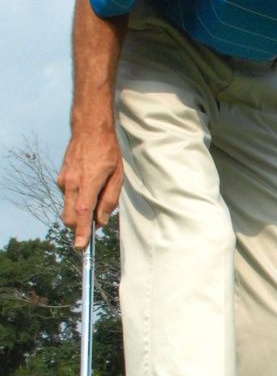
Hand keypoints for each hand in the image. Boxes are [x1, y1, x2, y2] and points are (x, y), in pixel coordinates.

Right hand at [57, 126, 123, 247]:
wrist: (89, 128)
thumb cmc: (107, 151)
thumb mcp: (117, 176)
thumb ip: (109, 200)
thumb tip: (101, 221)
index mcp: (88, 183)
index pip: (83, 214)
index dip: (82, 233)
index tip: (81, 247)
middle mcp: (71, 184)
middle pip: (70, 218)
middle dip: (80, 226)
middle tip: (96, 222)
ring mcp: (64, 181)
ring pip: (69, 208)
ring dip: (80, 210)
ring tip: (97, 192)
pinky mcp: (61, 178)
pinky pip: (68, 197)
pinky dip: (77, 199)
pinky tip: (89, 184)